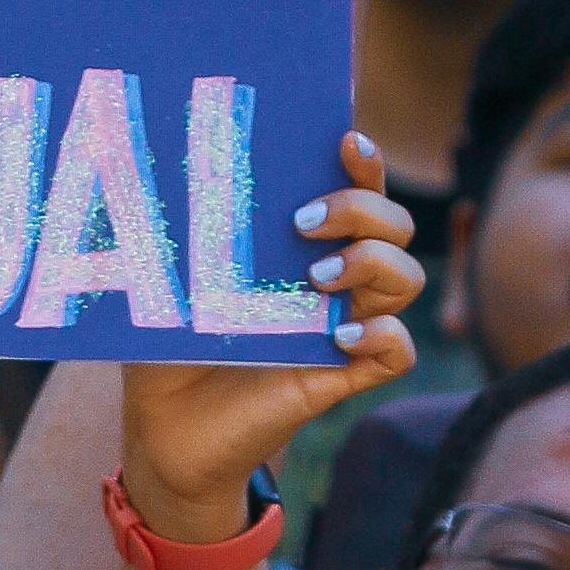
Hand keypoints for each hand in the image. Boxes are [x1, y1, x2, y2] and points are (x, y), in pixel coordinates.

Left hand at [115, 147, 418, 508]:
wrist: (162, 427)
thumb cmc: (169, 344)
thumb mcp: (170, 282)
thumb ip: (182, 235)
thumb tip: (165, 177)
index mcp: (301, 245)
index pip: (356, 189)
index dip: (364, 162)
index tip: (344, 143)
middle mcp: (332, 279)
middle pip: (394, 225)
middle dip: (362, 209)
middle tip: (303, 222)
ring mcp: (341, 326)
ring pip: (407, 279)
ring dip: (374, 263)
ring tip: (315, 279)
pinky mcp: (339, 377)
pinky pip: (398, 353)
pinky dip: (384, 337)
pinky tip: (340, 335)